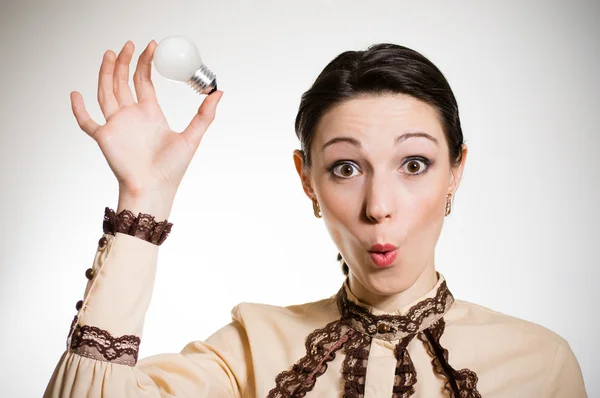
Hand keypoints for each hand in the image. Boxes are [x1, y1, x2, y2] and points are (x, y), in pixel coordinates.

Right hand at [70, 40, 222, 205]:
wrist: (156, 188)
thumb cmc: (173, 168)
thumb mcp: (193, 137)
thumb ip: (205, 114)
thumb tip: (218, 92)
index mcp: (150, 113)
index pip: (144, 82)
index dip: (146, 63)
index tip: (152, 46)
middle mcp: (132, 116)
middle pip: (123, 82)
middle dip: (125, 62)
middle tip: (129, 44)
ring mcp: (117, 125)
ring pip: (106, 93)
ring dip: (105, 73)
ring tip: (109, 54)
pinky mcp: (105, 137)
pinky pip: (87, 121)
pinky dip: (79, 109)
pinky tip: (75, 94)